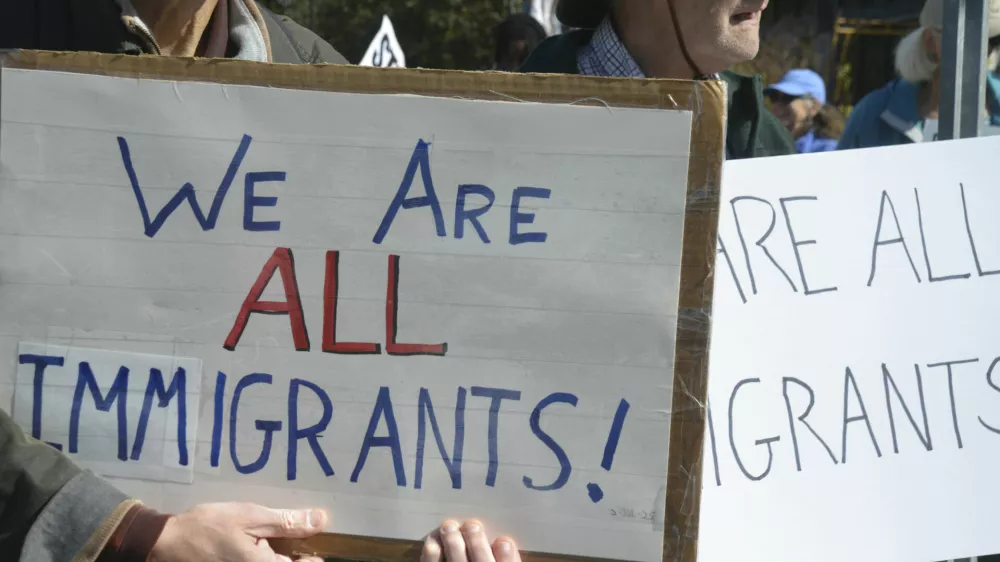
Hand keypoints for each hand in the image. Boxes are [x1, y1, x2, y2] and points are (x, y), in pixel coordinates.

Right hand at [149, 503, 327, 561]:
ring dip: (274, 557)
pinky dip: (259, 558)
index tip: (310, 546)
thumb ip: (287, 522)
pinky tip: (252, 548)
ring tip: (265, 542)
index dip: (311, 559)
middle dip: (290, 557)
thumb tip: (321, 520)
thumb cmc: (208, 528)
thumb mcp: (250, 517)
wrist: (165, 544)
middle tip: (285, 541)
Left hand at [421, 520, 520, 561]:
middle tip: (471, 525)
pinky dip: (431, 556)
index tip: (503, 540)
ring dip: (453, 544)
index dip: (507, 557)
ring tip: (449, 526)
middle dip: (476, 544)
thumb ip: (506, 558)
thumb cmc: (477, 560)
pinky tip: (432, 542)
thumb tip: (504, 541)